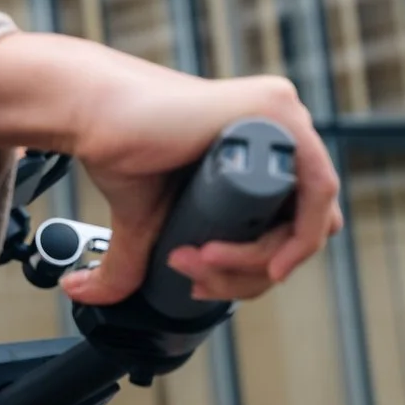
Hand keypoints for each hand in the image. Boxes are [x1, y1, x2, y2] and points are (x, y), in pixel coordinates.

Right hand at [0, 32, 342, 308]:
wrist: (90, 110)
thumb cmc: (118, 144)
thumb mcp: (142, 219)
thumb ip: (132, 259)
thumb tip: (86, 293)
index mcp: (260, 151)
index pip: (289, 227)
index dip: (253, 271)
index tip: (202, 286)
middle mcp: (278, 130)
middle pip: (299, 230)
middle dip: (247, 274)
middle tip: (194, 276)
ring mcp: (281, 116)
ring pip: (306, 219)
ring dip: (254, 261)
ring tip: (197, 260)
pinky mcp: (276, 110)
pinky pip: (318, 189)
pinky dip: (298, 236)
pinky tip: (251, 257)